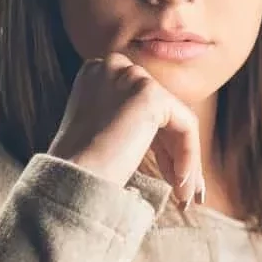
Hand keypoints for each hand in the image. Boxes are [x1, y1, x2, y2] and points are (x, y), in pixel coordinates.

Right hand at [47, 53, 203, 207]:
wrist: (72, 179)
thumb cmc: (81, 168)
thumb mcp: (102, 133)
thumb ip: (127, 120)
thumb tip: (166, 135)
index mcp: (97, 73)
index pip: (141, 106)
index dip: (158, 143)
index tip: (166, 175)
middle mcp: (112, 66)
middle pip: (161, 112)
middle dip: (174, 152)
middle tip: (181, 187)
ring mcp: (131, 77)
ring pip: (177, 120)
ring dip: (184, 159)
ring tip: (184, 195)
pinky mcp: (149, 94)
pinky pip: (186, 126)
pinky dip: (188, 156)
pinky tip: (181, 184)